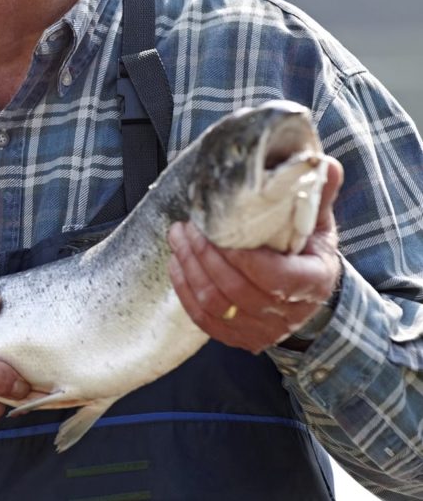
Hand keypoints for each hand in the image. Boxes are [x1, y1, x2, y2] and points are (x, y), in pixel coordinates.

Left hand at [167, 157, 343, 352]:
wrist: (304, 290)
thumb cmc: (307, 251)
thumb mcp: (317, 222)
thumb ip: (316, 194)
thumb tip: (322, 163)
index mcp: (312, 283)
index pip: (274, 277)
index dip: (242, 257)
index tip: (217, 229)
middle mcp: (288, 314)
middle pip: (236, 290)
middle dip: (205, 256)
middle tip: (187, 227)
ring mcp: (262, 331)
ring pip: (215, 305)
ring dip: (189, 269)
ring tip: (178, 237)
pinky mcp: (238, 337)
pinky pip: (203, 318)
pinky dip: (185, 290)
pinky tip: (177, 263)